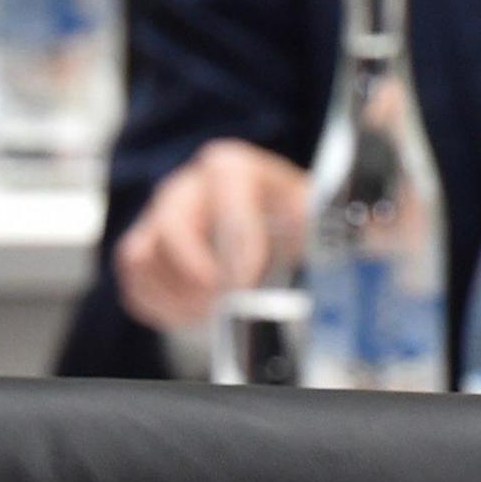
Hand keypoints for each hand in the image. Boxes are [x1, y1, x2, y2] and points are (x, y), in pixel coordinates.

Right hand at [114, 139, 308, 333]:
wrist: (262, 221)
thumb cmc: (283, 215)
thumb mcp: (312, 211)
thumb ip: (322, 223)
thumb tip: (347, 238)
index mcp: (229, 169)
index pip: (226, 203)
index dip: (238, 249)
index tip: (247, 283)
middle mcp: (185, 187)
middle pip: (171, 227)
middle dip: (196, 276)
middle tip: (221, 304)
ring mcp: (155, 217)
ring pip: (141, 257)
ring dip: (174, 296)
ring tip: (207, 312)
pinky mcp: (141, 249)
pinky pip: (133, 282)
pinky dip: (158, 307)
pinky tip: (191, 313)